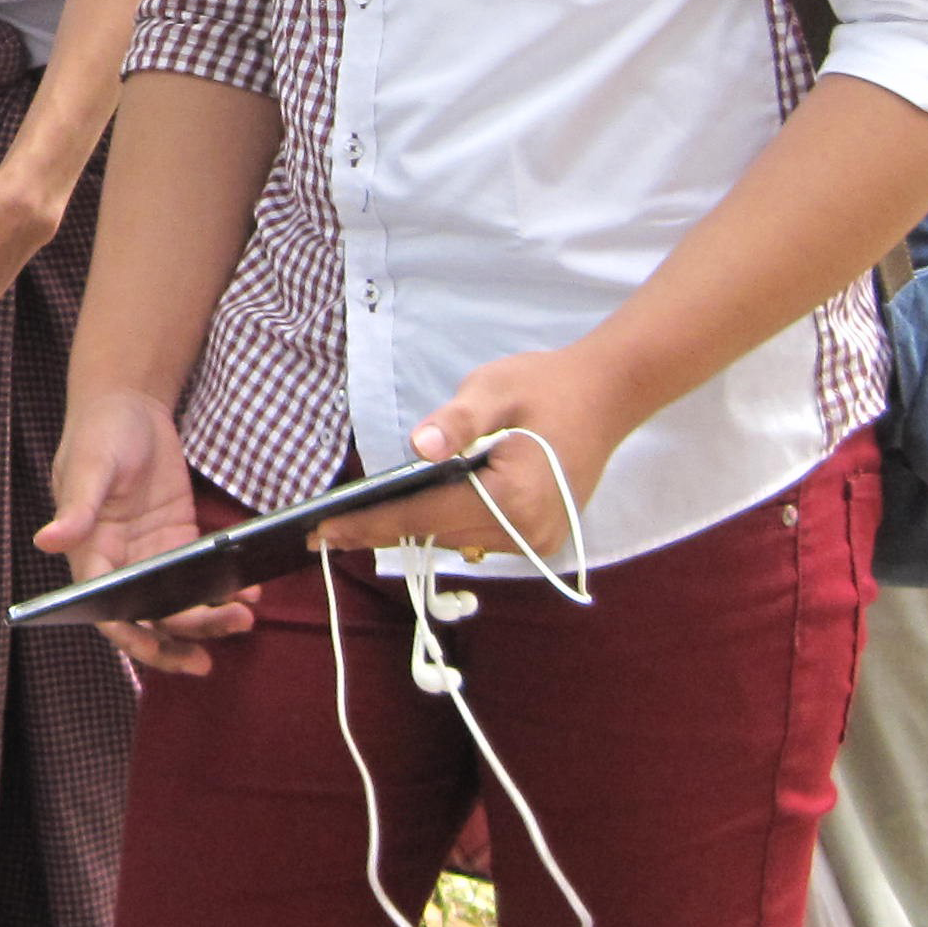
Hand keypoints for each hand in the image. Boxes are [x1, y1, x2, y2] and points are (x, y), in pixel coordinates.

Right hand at [37, 384, 252, 676]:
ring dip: (210, 617)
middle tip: (227, 627)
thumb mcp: (89, 465)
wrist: (130, 405)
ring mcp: (151, 556)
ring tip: (245, 616)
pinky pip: (201, 576)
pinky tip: (250, 588)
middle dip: (187, 634)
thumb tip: (45, 541)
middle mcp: (120, 564)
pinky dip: (223, 587)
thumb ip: (76, 508)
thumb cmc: (99, 431)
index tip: (162, 648)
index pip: (107, 611)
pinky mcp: (178, 540)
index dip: (133, 636)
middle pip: (150, 617)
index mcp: (90, 555)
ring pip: (179, 604)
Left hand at [310, 344, 642, 566]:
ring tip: (360, 523)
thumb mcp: (494, 388)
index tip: (320, 534)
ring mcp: (539, 541)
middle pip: (437, 533)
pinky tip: (418, 512)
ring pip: (457, 541)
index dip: (368, 523)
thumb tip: (419, 448)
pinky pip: (480, 538)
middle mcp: (527, 532)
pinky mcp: (543, 539)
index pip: (424, 515)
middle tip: (326, 532)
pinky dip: (449, 525)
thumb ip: (456, 420)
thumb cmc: (546, 385)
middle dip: (383, 529)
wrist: (607, 395)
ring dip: (416, 528)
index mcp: (513, 498)